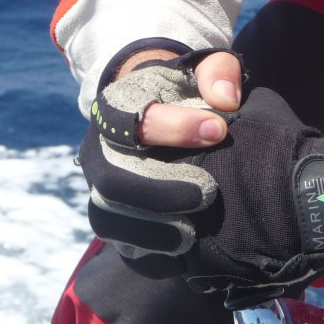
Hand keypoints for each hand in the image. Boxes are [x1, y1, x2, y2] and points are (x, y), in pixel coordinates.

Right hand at [79, 50, 323, 304]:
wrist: (160, 112)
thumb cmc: (187, 92)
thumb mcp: (206, 69)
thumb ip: (218, 73)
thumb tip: (225, 99)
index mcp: (116, 108)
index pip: (133, 120)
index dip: (176, 127)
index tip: (219, 129)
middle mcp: (98, 150)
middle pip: (111, 179)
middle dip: (159, 191)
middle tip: (207, 192)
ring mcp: (101, 187)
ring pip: (107, 216)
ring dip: (150, 229)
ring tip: (192, 234)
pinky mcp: (114, 216)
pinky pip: (119, 243)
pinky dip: (148, 253)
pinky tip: (181, 255)